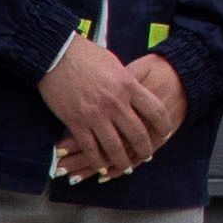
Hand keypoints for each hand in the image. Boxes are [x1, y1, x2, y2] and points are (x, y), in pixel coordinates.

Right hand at [39, 37, 165, 180]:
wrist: (56, 54)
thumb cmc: (85, 55)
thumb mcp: (115, 64)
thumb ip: (127, 82)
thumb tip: (135, 93)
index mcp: (128, 85)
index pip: (155, 111)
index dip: (164, 126)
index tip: (165, 133)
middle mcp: (115, 103)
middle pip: (138, 135)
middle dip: (145, 149)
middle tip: (147, 156)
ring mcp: (96, 116)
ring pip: (115, 148)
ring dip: (123, 162)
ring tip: (127, 168)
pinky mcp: (77, 123)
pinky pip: (91, 150)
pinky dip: (98, 162)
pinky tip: (102, 168)